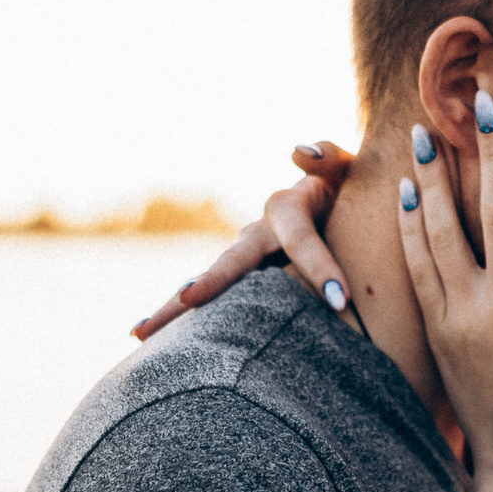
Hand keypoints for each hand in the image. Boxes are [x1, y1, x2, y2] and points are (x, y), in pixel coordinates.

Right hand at [131, 142, 355, 338]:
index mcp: (285, 210)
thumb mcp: (347, 169)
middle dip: (210, 282)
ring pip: (206, 285)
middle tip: (188, 299)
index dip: (320, 266)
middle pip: (228, 262)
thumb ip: (330, 158)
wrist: (339, 209)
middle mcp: (256, 236)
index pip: (299, 239)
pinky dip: (180, 321)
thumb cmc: (350, 192)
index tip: (339, 300)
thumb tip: (299, 152)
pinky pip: (213, 305)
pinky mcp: (242, 285)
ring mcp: (243, 262)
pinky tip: (144, 338)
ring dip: (174, 308)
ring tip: (142, 332)